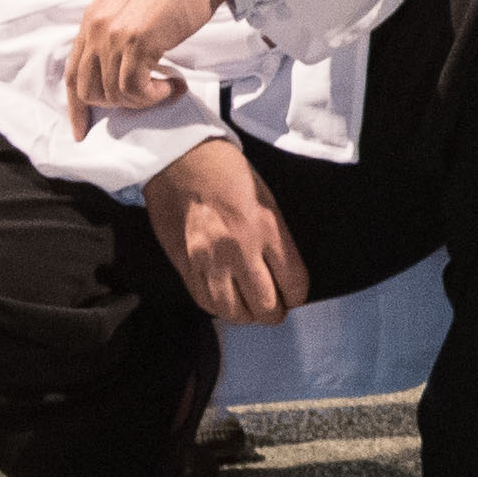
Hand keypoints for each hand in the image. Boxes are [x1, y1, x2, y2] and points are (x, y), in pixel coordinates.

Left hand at [64, 0, 228, 125]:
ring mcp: (116, 34)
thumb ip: (116, 33)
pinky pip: (135, 87)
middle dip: (117, 104)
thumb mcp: (131, 7)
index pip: (72, 74)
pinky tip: (173, 84)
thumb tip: (118, 69)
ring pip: (114, 93)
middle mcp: (97, 27)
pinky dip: (154, 95)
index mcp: (92, 19)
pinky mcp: (139, 41)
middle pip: (89, 89)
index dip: (76, 107)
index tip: (81, 130)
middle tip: (146, 96)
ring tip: (167, 87)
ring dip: (143, 100)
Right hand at [145, 137, 304, 325]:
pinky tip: (226, 302)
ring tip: (250, 309)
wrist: (180, 160)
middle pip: (265, 306)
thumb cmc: (228, 172)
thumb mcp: (267, 199)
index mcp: (266, 228)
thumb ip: (276, 238)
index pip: (294, 283)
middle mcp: (239, 250)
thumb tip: (282, 272)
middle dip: (274, 312)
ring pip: (233, 312)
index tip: (294, 294)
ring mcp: (208, 261)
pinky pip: (205, 302)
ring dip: (246, 316)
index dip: (297, 295)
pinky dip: (219, 308)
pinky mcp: (184, 266)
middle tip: (274, 308)